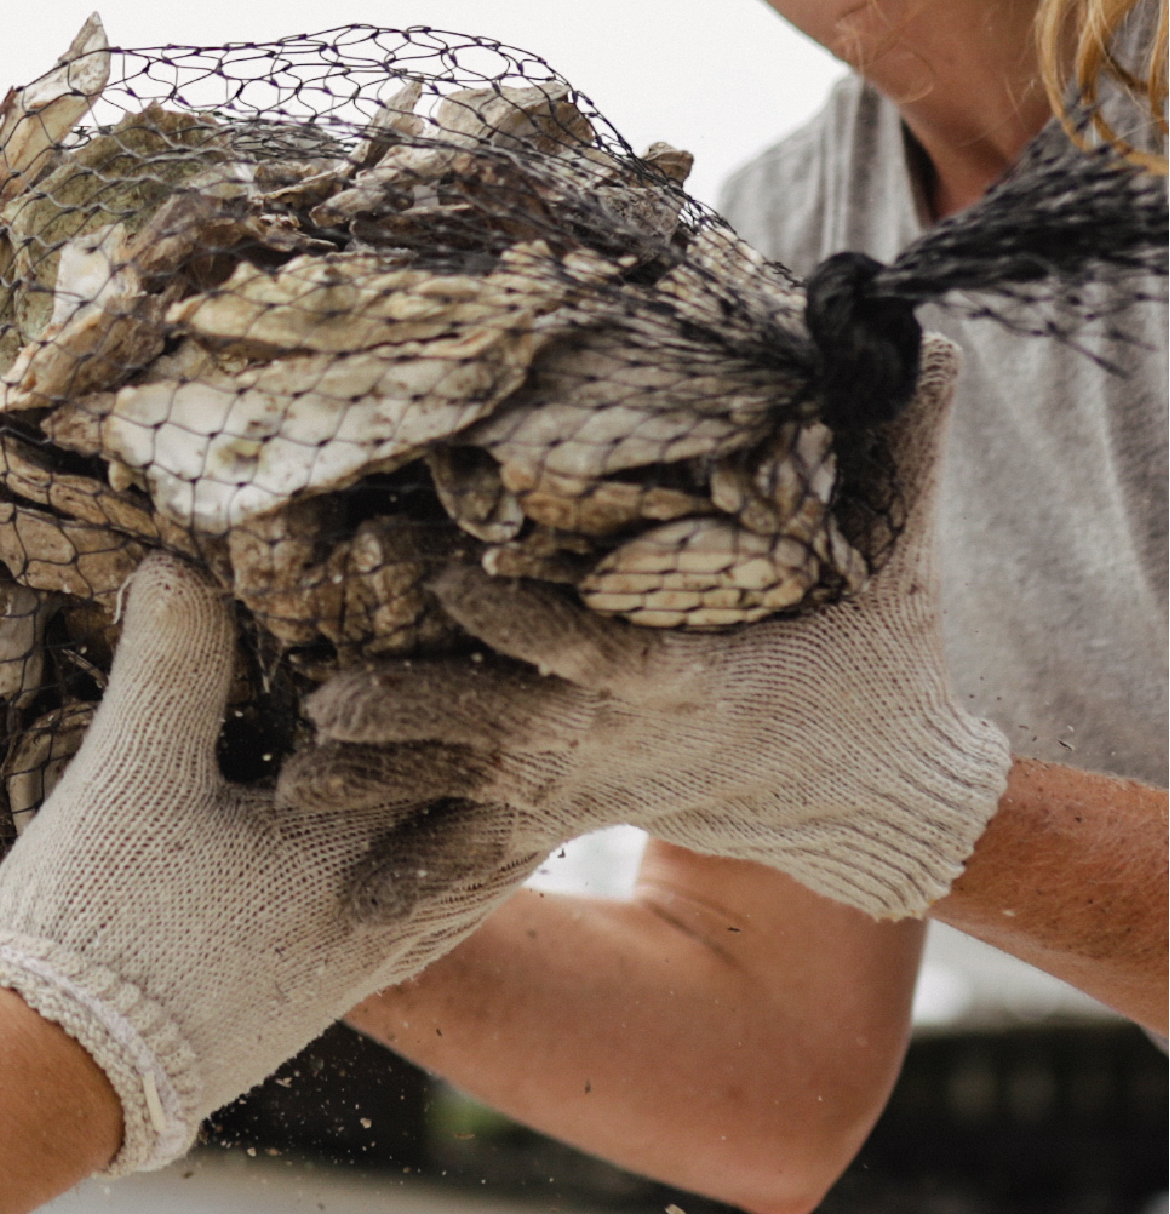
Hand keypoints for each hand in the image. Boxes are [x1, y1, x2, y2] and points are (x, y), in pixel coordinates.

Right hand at [0, 556, 551, 1173]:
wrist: (58, 1069)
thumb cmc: (99, 919)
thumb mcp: (129, 772)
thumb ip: (168, 665)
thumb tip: (178, 564)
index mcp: (343, 859)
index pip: (439, 758)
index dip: (459, 691)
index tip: (482, 631)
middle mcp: (371, 925)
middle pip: (471, 832)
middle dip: (489, 763)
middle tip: (519, 697)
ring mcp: (346, 975)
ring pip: (450, 892)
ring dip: (469, 830)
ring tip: (497, 777)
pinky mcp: (307, 1004)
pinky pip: (406, 930)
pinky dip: (426, 880)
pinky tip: (405, 865)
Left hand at [283, 336, 1010, 922]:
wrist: (882, 801)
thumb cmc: (876, 669)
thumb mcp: (900, 564)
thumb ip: (898, 453)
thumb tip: (920, 333)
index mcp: (683, 676)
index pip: (590, 647)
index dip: (520, 621)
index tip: (450, 581)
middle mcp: (618, 739)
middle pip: (499, 727)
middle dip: (411, 714)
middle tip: (323, 705)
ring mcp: (588, 785)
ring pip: (469, 791)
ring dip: (383, 785)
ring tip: (292, 784)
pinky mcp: (572, 810)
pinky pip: (483, 846)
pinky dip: (416, 859)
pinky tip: (342, 880)